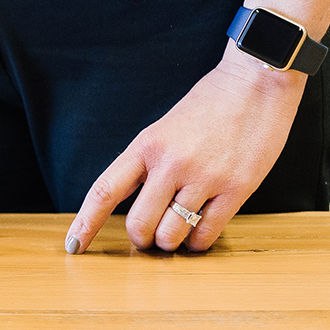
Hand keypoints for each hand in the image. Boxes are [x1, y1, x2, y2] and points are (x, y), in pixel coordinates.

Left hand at [65, 45, 305, 254]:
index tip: (73, 245)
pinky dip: (198, 242)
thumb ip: (146, 164)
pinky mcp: (237, 188)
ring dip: (170, 243)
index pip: (104, 191)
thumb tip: (132, 204)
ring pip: (172, 234)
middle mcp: (170, 163)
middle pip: (139, 223)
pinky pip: (207, 232)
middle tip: (148, 238)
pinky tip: (198, 235)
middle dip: (141, 239)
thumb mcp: (162, 130)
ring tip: (176, 236)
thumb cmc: (207, 107)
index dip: (85, 223)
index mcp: (145, 146)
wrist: (255, 84)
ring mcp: (204, 177)